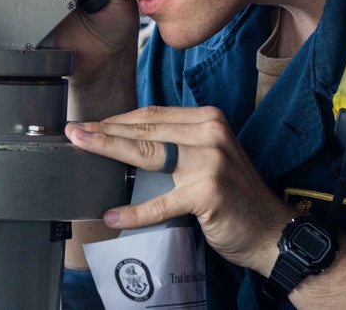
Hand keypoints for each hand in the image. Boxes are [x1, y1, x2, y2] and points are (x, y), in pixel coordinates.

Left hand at [65, 105, 296, 273]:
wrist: (271, 230)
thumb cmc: (234, 195)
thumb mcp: (208, 156)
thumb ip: (177, 143)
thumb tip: (126, 140)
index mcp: (208, 119)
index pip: (152, 114)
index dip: (118, 119)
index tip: (90, 125)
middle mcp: (210, 133)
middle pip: (145, 128)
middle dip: (105, 130)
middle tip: (74, 131)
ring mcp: (210, 161)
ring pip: (148, 153)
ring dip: (109, 150)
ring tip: (82, 150)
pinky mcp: (208, 192)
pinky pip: (161, 202)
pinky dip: (134, 212)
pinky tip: (113, 214)